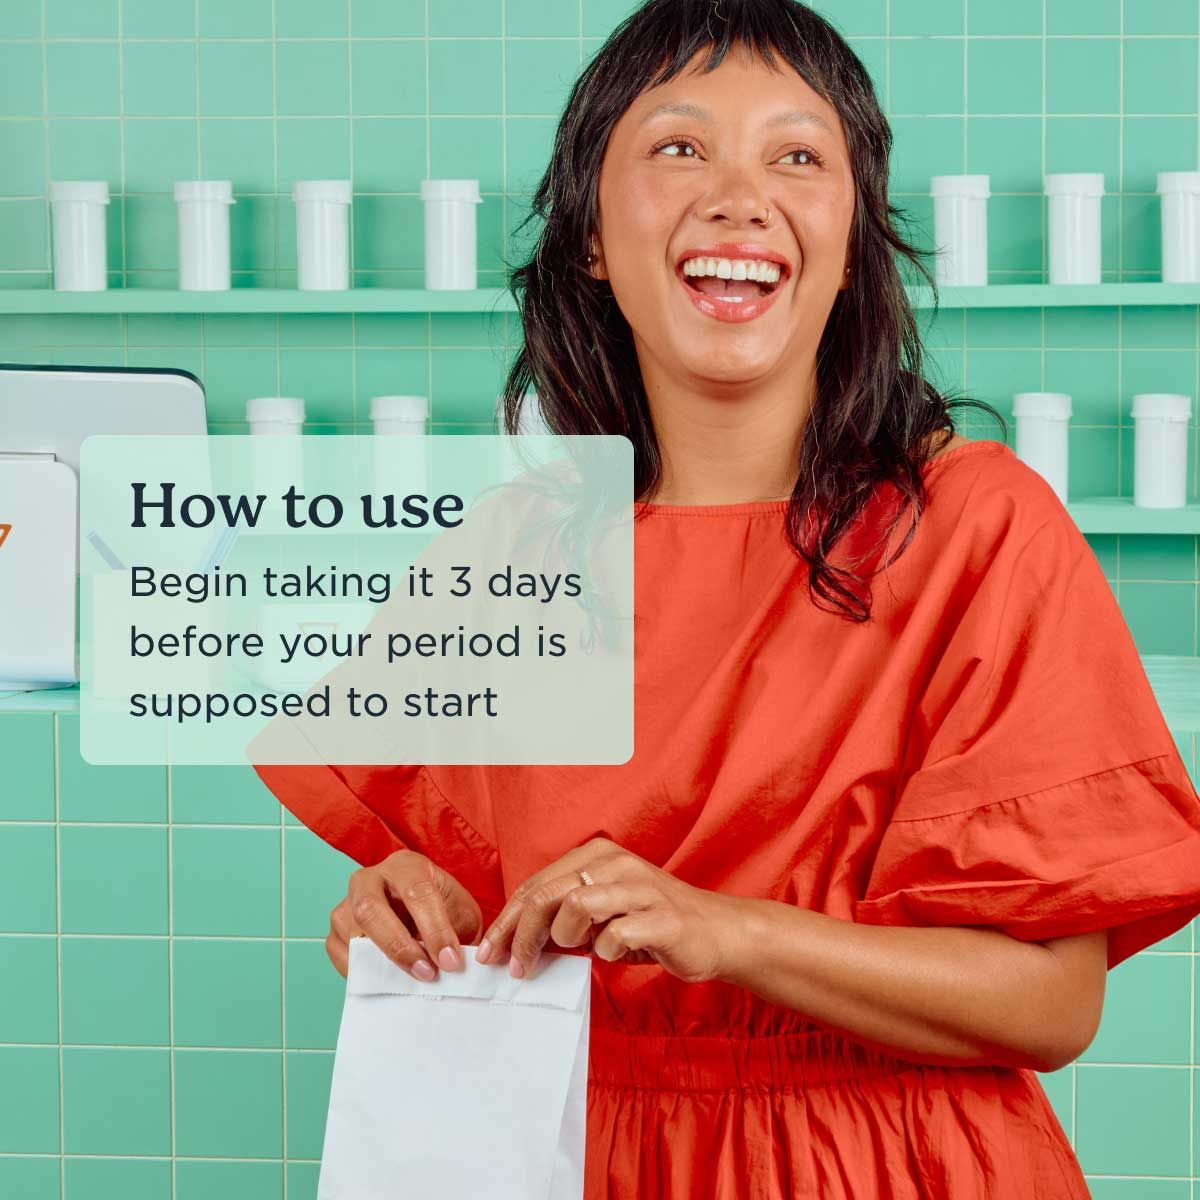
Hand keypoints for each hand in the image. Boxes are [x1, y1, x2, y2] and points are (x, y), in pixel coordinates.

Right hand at [326, 850, 482, 981]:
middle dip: (398, 946)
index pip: (416, 892)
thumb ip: (455, 933)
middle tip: (426, 973)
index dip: (434, 929)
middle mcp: (371, 877)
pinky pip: (338, 951)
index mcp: (407, 865)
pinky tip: (387, 978)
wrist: (424, 917)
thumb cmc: (445, 910)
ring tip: (410, 980)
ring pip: (350, 931)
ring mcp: (348, 902)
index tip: (450, 961)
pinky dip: (361, 970)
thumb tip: (448, 962)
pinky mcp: (336, 929)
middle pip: (369, 908)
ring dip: (380, 961)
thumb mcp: (461, 914)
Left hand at [475, 837, 739, 983]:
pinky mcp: (662, 918)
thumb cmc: (651, 923)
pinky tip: (614, 953)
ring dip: (566, 937)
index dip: (508, 918)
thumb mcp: (602, 913)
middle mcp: (617, 864)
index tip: (490, 950)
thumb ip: (563, 916)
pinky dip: (606, 950)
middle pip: (548, 893)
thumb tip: (514, 939)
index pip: (537, 883)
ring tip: (578, 949)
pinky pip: (615, 935)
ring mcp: (641, 888)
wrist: (715, 932)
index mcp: (598, 856)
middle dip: (520, 933)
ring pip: (576, 905)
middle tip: (512, 966)